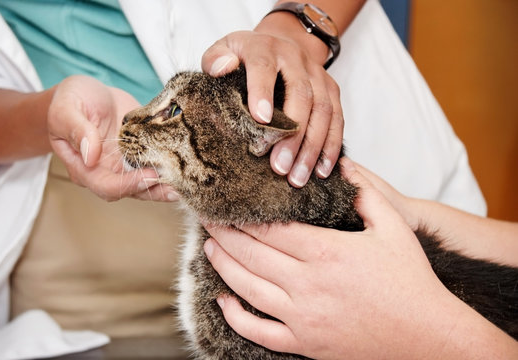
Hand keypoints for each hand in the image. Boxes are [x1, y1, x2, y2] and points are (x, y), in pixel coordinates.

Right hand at [47, 75, 177, 200]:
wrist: (87, 92)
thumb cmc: (70, 100)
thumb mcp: (66, 109)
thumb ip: (76, 130)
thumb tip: (91, 156)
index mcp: (84, 167)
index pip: (106, 186)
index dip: (128, 184)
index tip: (148, 175)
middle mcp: (106, 172)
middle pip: (131, 191)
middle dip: (154, 190)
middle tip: (176, 185)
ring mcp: (125, 165)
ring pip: (147, 184)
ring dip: (166, 185)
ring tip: (187, 182)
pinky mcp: (141, 154)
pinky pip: (156, 166)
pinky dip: (171, 169)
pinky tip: (187, 167)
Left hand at [202, 18, 342, 187]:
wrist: (279, 43)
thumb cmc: (245, 57)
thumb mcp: (224, 50)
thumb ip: (215, 59)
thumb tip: (221, 69)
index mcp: (265, 48)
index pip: (264, 67)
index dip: (263, 91)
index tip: (261, 119)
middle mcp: (296, 58)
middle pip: (301, 95)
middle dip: (292, 134)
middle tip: (279, 167)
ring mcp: (318, 74)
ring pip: (323, 111)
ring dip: (312, 147)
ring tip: (298, 177)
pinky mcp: (332, 90)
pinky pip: (337, 119)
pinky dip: (331, 146)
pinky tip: (321, 170)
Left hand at [202, 158, 500, 358]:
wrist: (429, 336)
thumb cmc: (412, 281)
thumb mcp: (393, 228)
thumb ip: (366, 194)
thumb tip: (345, 166)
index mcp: (326, 252)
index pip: (270, 228)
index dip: (243, 216)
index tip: (225, 205)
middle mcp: (308, 284)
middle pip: (251, 254)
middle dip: (224, 234)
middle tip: (206, 220)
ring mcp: (303, 316)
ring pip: (247, 288)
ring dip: (223, 266)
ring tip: (209, 248)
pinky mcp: (305, 342)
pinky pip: (259, 332)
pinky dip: (236, 316)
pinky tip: (223, 300)